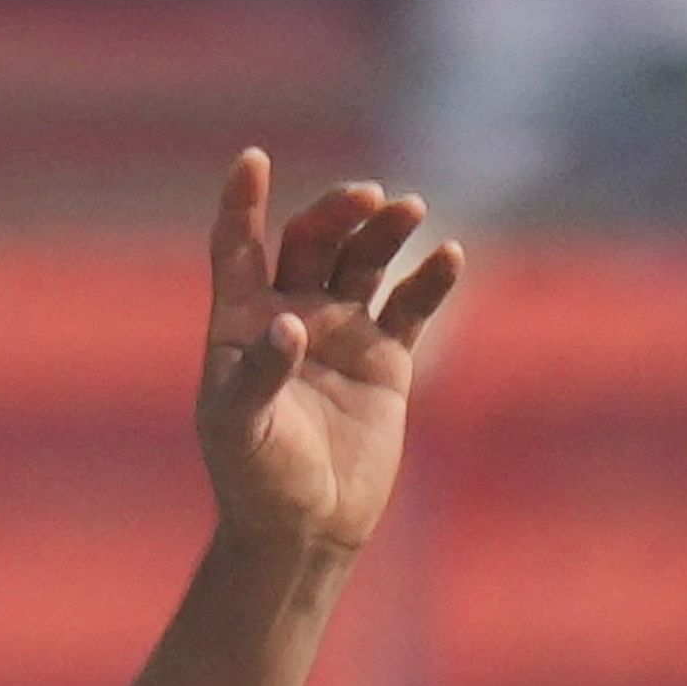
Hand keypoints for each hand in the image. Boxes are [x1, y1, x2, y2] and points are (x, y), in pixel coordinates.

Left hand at [193, 150, 463, 558]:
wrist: (305, 526)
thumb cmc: (255, 478)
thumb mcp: (240, 429)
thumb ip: (258, 374)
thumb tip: (290, 322)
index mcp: (239, 320)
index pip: (237, 244)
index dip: (241, 201)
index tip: (252, 159)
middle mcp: (290, 311)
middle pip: (313, 239)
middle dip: (337, 212)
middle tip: (368, 197)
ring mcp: (341, 329)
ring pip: (365, 260)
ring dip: (385, 231)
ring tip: (411, 208)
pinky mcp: (386, 356)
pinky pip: (411, 304)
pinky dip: (430, 279)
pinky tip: (449, 256)